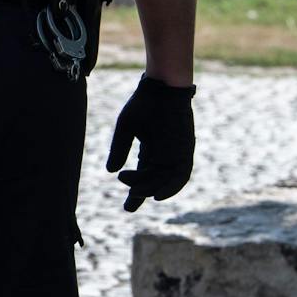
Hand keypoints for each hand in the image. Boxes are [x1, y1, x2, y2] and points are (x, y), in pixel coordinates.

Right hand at [106, 75, 196, 211]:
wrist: (162, 89)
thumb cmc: (143, 104)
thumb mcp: (126, 129)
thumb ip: (119, 150)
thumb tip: (110, 171)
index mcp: (150, 149)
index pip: (143, 175)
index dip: (134, 190)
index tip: (127, 207)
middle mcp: (165, 155)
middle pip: (153, 181)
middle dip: (141, 194)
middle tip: (128, 204)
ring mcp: (176, 153)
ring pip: (165, 180)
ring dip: (152, 190)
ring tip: (136, 194)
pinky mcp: (186, 150)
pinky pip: (181, 175)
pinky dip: (171, 187)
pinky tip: (158, 195)